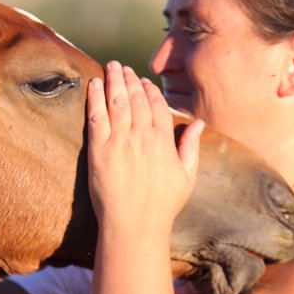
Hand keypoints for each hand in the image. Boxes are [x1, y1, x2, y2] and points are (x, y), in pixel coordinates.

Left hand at [86, 61, 202, 238]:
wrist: (134, 226)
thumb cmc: (163, 205)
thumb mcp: (186, 176)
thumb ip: (191, 146)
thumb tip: (199, 123)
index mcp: (163, 141)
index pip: (155, 104)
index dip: (148, 89)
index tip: (142, 80)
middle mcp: (142, 137)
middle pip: (135, 98)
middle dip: (129, 79)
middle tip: (122, 67)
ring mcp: (119, 142)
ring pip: (117, 102)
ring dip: (114, 81)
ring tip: (111, 67)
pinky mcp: (99, 151)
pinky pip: (97, 117)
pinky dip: (95, 98)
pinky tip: (94, 84)